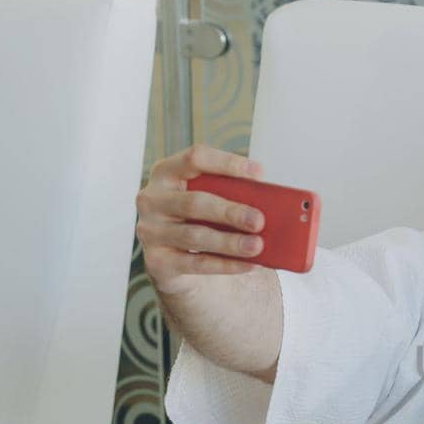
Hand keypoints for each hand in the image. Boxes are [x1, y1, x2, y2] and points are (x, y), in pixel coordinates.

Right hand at [136, 145, 268, 294]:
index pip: (195, 159)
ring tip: (258, 246)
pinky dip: (226, 264)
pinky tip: (250, 264)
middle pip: (194, 202)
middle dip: (230, 212)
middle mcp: (152, 199)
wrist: (174, 258)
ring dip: (230, 242)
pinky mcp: (157, 261)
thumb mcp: (212, 200)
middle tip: (259, 220)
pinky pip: (196, 264)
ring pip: (195, 236)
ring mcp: (150, 231)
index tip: (259, 173)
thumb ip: (233, 196)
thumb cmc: (200, 218)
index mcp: (167, 172)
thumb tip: (272, 205)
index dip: (227, 163)